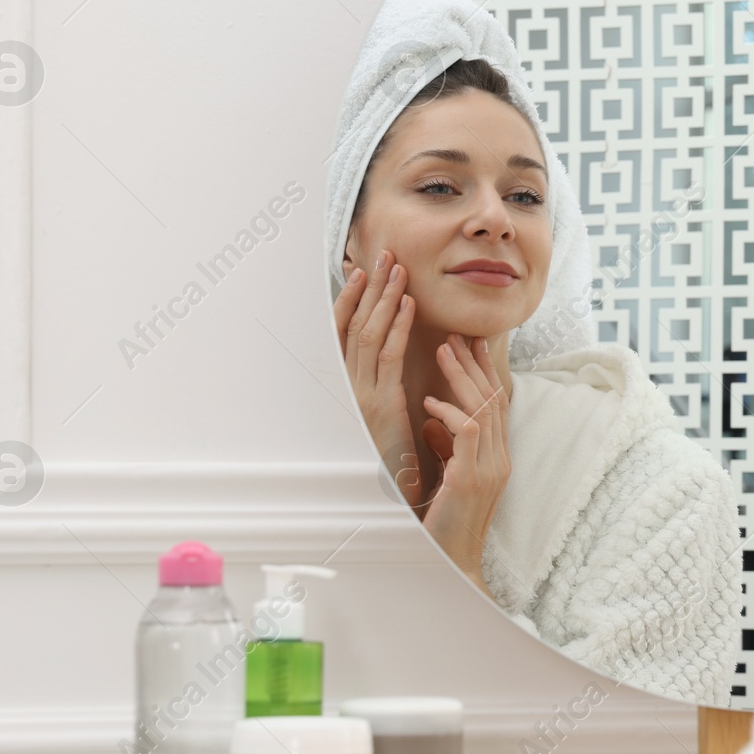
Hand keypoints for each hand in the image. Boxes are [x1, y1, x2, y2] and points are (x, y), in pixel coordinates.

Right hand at [334, 249, 423, 508]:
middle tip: (382, 255)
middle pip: (354, 324)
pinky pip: (387, 356)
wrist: (388, 498)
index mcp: (349, 386)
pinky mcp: (380, 404)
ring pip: (368, 334)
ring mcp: (361, 394)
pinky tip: (409, 304)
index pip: (344, 332)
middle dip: (368, 287)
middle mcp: (348, 386)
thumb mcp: (385, 416)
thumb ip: (384, 386)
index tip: (361, 270)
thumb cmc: (391, 458)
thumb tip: (393, 358)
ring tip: (396, 268)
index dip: (350, 299)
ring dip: (383, 298)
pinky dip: (397, 326)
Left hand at [419, 333, 511, 597]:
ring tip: (442, 350)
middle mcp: (500, 458)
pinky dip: (449, 411)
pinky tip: (429, 403)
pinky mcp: (472, 478)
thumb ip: (448, 447)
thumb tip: (432, 418)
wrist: (453, 563)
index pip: (497, 402)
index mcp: (497, 457)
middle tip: (456, 334)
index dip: (485, 370)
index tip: (471, 343)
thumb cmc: (445, 523)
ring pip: (482, 407)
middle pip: (494, 397)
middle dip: (474, 363)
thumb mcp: (449, 476)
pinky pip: (468, 431)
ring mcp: (490, 468)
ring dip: (461, 376)